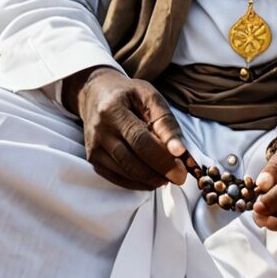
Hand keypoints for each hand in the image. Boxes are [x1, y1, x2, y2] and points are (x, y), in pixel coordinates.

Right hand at [63, 66, 187, 191]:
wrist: (95, 94)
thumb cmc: (127, 94)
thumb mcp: (148, 96)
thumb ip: (165, 121)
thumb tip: (179, 151)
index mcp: (113, 109)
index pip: (139, 139)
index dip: (161, 156)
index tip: (183, 168)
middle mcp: (99, 130)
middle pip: (131, 160)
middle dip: (159, 172)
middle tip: (180, 177)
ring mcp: (94, 147)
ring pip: (125, 172)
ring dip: (150, 179)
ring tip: (168, 176)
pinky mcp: (93, 159)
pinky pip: (117, 179)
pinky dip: (138, 183)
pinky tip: (152, 178)